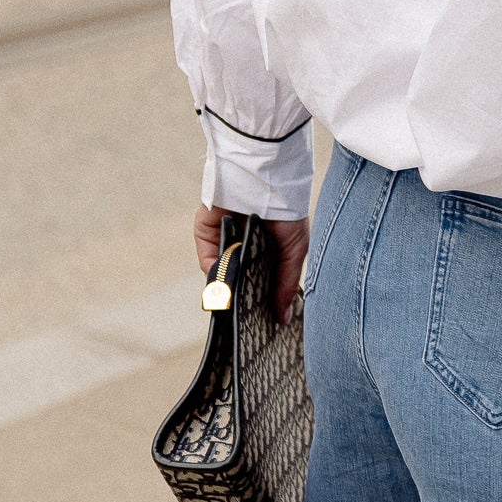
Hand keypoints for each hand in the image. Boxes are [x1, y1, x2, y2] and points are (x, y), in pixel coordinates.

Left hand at [194, 204, 310, 325]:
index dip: (263, 301)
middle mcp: (243, 245)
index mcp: (266, 249)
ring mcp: (223, 240)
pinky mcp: (206, 233)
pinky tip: (226, 282)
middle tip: (251, 320)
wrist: (266, 178)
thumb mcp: (295, 249)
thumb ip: (286, 284)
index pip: (260, 282)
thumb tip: (283, 318)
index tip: (267, 323)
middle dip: (244, 299)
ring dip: (229, 288)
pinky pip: (208, 260)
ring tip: (240, 305)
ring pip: (222, 273)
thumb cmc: (288, 210)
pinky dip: (215, 273)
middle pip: (239, 280)